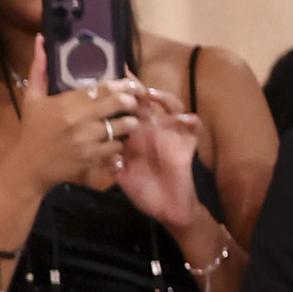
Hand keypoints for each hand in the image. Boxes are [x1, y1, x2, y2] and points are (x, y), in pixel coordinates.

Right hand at [15, 71, 142, 195]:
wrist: (30, 166)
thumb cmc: (32, 130)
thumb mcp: (32, 97)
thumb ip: (39, 69)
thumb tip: (40, 39)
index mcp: (66, 103)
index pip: (101, 89)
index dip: (121, 84)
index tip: (130, 82)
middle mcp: (79, 121)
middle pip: (116, 105)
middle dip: (131, 101)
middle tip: (135, 100)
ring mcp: (87, 141)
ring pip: (120, 128)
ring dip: (130, 123)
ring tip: (132, 120)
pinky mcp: (91, 158)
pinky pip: (115, 148)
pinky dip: (119, 143)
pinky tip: (119, 139)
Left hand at [116, 85, 203, 233]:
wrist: (168, 211)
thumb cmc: (145, 193)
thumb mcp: (122, 175)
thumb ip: (111, 161)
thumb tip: (98, 148)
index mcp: (134, 135)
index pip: (126, 108)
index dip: (118, 95)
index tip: (107, 83)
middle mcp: (152, 130)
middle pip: (146, 101)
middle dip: (138, 88)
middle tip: (129, 80)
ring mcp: (170, 136)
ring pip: (171, 107)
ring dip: (163, 98)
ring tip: (152, 95)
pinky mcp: (185, 146)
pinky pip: (193, 130)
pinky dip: (192, 122)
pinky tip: (185, 120)